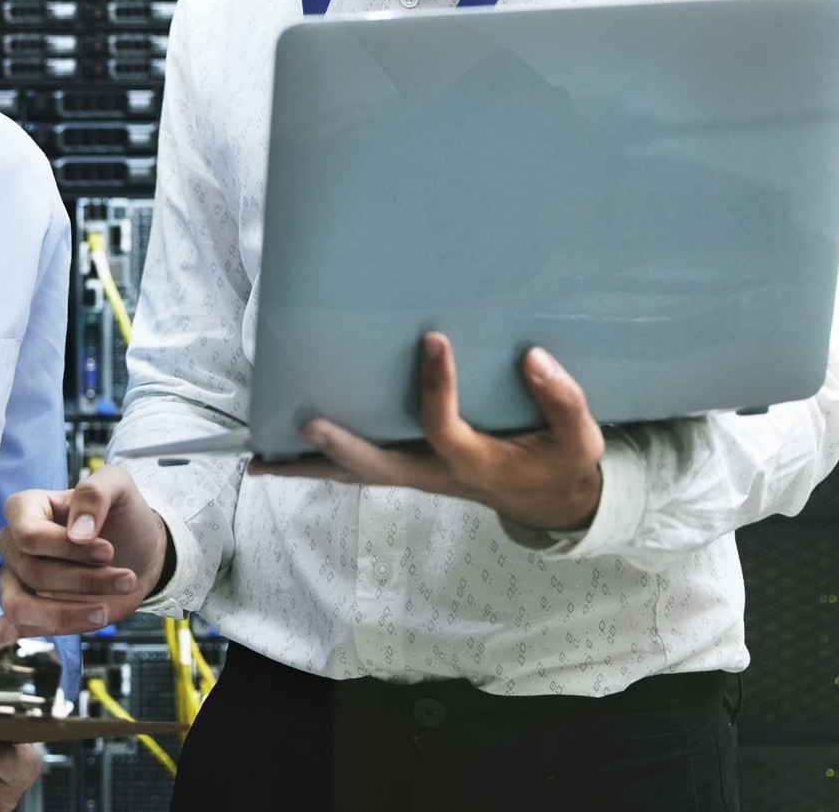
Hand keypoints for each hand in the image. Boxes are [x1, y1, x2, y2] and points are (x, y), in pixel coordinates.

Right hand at [0, 465, 167, 681]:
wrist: (140, 552)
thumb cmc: (122, 517)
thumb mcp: (119, 487)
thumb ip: (96, 494)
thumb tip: (79, 533)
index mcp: (24, 509)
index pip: (29, 537)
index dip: (68, 548)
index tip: (108, 550)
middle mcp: (12, 546)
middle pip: (32, 575)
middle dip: (83, 581)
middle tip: (124, 578)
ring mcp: (15, 582)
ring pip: (22, 610)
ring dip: (67, 615)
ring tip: (104, 611)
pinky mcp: (30, 613)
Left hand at [249, 333, 604, 531]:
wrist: (552, 500)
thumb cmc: (560, 462)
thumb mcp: (578, 439)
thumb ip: (562, 401)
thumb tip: (535, 358)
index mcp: (474, 462)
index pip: (444, 427)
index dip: (438, 387)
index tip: (433, 339)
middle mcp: (435, 473)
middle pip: (379, 466)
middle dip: (343, 446)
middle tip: (306, 422)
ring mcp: (417, 475)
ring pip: (356, 474)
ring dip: (310, 468)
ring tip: (260, 462)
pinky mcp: (408, 469)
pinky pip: (357, 470)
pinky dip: (320, 465)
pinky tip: (279, 459)